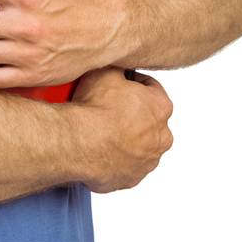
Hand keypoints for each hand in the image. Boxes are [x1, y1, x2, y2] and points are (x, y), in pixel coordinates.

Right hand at [68, 66, 173, 192]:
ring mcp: (147, 161)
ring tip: (100, 132)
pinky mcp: (131, 179)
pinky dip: (113, 159)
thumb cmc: (95, 108)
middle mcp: (161, 137)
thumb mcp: (106, 71)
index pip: (151, 89)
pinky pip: (124, 166)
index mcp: (161, 107)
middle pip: (147, 120)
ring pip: (138, 146)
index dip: (132, 84)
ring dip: (124, 139)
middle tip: (106, 108)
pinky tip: (97, 149)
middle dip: (130, 114)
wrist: (80, 143)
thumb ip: (117, 67)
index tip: (118, 85)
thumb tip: (116, 61)